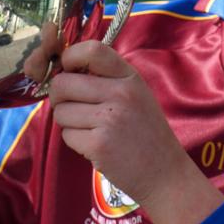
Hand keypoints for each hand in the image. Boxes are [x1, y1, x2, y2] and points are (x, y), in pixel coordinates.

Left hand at [47, 41, 223, 223]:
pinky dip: (75, 141)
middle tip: (70, 105)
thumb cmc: (146, 131)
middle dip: (58, 96)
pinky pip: (67, 135)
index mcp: (129, 77)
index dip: (70, 57)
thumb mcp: (137, 94)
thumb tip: (65, 69)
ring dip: (67, 121)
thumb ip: (107, 79)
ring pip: (61, 111)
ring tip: (90, 128)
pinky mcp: (98, 145)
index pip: (92, 50)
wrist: (165, 173)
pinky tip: (94, 144)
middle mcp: (120, 94)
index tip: (67, 69)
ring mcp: (109, 119)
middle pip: (64, 83)